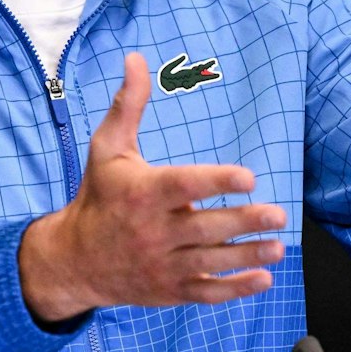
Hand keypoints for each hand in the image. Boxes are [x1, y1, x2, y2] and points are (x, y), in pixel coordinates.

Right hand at [19, 53, 287, 320]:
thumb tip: (136, 59)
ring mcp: (161, 264)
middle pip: (205, 227)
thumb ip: (128, 105)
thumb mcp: (106, 149)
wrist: (73, 260)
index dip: (217, 182)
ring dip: (247, 255)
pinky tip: (264, 278)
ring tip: (278, 246)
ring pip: (211, 262)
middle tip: (278, 214)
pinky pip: (206, 292)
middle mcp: (152, 231)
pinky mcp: (168, 289)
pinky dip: (236, 290)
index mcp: (141, 193)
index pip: (184, 186)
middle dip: (244, 222)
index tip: (248, 177)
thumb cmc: (97, 196)